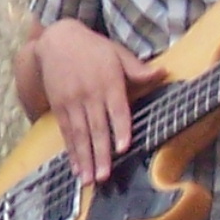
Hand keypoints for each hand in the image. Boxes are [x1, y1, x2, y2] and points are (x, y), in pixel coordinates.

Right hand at [35, 21, 165, 186]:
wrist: (57, 40)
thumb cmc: (93, 48)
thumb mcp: (118, 53)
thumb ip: (138, 68)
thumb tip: (163, 73)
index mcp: (108, 83)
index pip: (116, 110)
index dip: (120, 129)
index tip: (123, 148)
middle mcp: (89, 95)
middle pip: (96, 128)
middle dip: (100, 154)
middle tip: (103, 176)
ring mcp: (72, 103)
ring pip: (79, 135)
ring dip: (84, 158)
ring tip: (88, 179)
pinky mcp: (59, 108)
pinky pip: (66, 133)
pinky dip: (71, 151)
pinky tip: (75, 167)